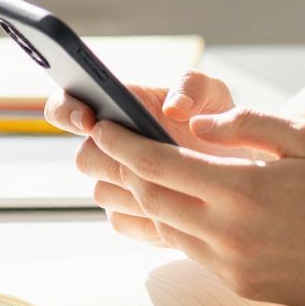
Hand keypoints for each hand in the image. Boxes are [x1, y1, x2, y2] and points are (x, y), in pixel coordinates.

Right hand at [44, 70, 239, 246]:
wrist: (239, 167)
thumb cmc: (219, 122)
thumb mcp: (213, 92)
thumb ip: (192, 85)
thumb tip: (174, 107)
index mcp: (116, 109)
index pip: (65, 106)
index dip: (66, 110)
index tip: (89, 119)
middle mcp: (109, 147)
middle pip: (83, 157)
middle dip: (109, 158)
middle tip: (142, 156)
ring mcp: (117, 184)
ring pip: (102, 192)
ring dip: (133, 188)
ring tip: (173, 180)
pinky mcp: (131, 216)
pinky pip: (121, 220)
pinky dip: (145, 214)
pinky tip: (177, 205)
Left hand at [86, 100, 304, 305]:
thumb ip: (247, 125)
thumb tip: (195, 125)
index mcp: (244, 189)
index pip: (158, 164)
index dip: (122, 145)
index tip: (102, 126)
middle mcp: (230, 233)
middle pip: (150, 197)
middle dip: (122, 169)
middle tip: (107, 145)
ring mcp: (233, 265)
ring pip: (166, 227)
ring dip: (144, 198)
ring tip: (132, 172)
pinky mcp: (242, 285)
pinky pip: (193, 251)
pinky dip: (175, 224)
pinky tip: (175, 206)